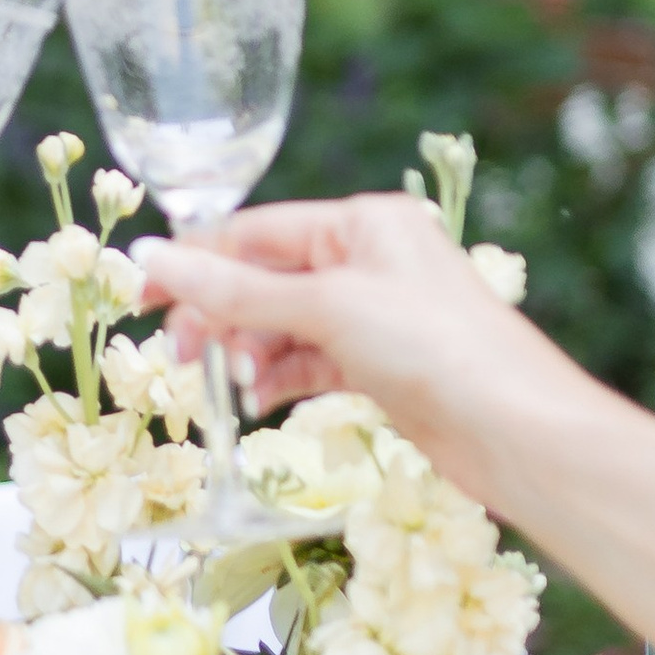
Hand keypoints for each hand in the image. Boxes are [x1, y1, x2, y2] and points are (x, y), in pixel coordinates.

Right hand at [129, 192, 585, 515]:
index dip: (195, 263)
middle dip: (221, 316)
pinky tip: (262, 400)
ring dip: (250, 354)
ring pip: (283, 326)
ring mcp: (375, 314)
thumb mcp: (326, 308)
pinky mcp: (379, 365)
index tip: (139, 297)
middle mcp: (369, 259)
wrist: (515, 431)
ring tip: (237, 386)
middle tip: (182, 355)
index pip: (256, 232)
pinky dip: (280, 378)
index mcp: (363, 223)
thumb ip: (234, 289)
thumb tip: (151, 254)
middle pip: (265, 279)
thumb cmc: (433, 348)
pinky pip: (308, 362)